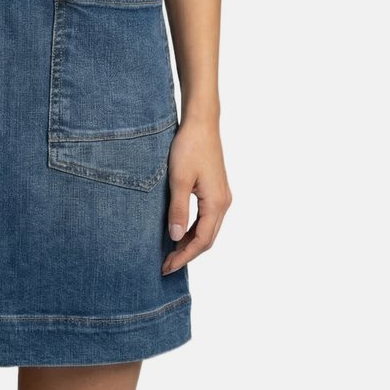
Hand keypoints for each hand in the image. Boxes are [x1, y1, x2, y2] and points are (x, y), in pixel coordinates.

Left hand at [162, 117, 231, 275]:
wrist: (201, 122)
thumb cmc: (189, 147)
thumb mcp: (179, 179)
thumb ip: (178, 209)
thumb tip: (175, 238)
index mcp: (216, 203)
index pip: (201, 241)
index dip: (184, 256)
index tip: (167, 267)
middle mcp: (223, 202)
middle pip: (207, 238)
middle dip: (187, 254)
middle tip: (166, 265)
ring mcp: (222, 196)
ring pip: (208, 229)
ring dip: (190, 242)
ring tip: (170, 252)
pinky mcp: (216, 189)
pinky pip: (207, 217)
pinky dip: (194, 229)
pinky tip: (180, 230)